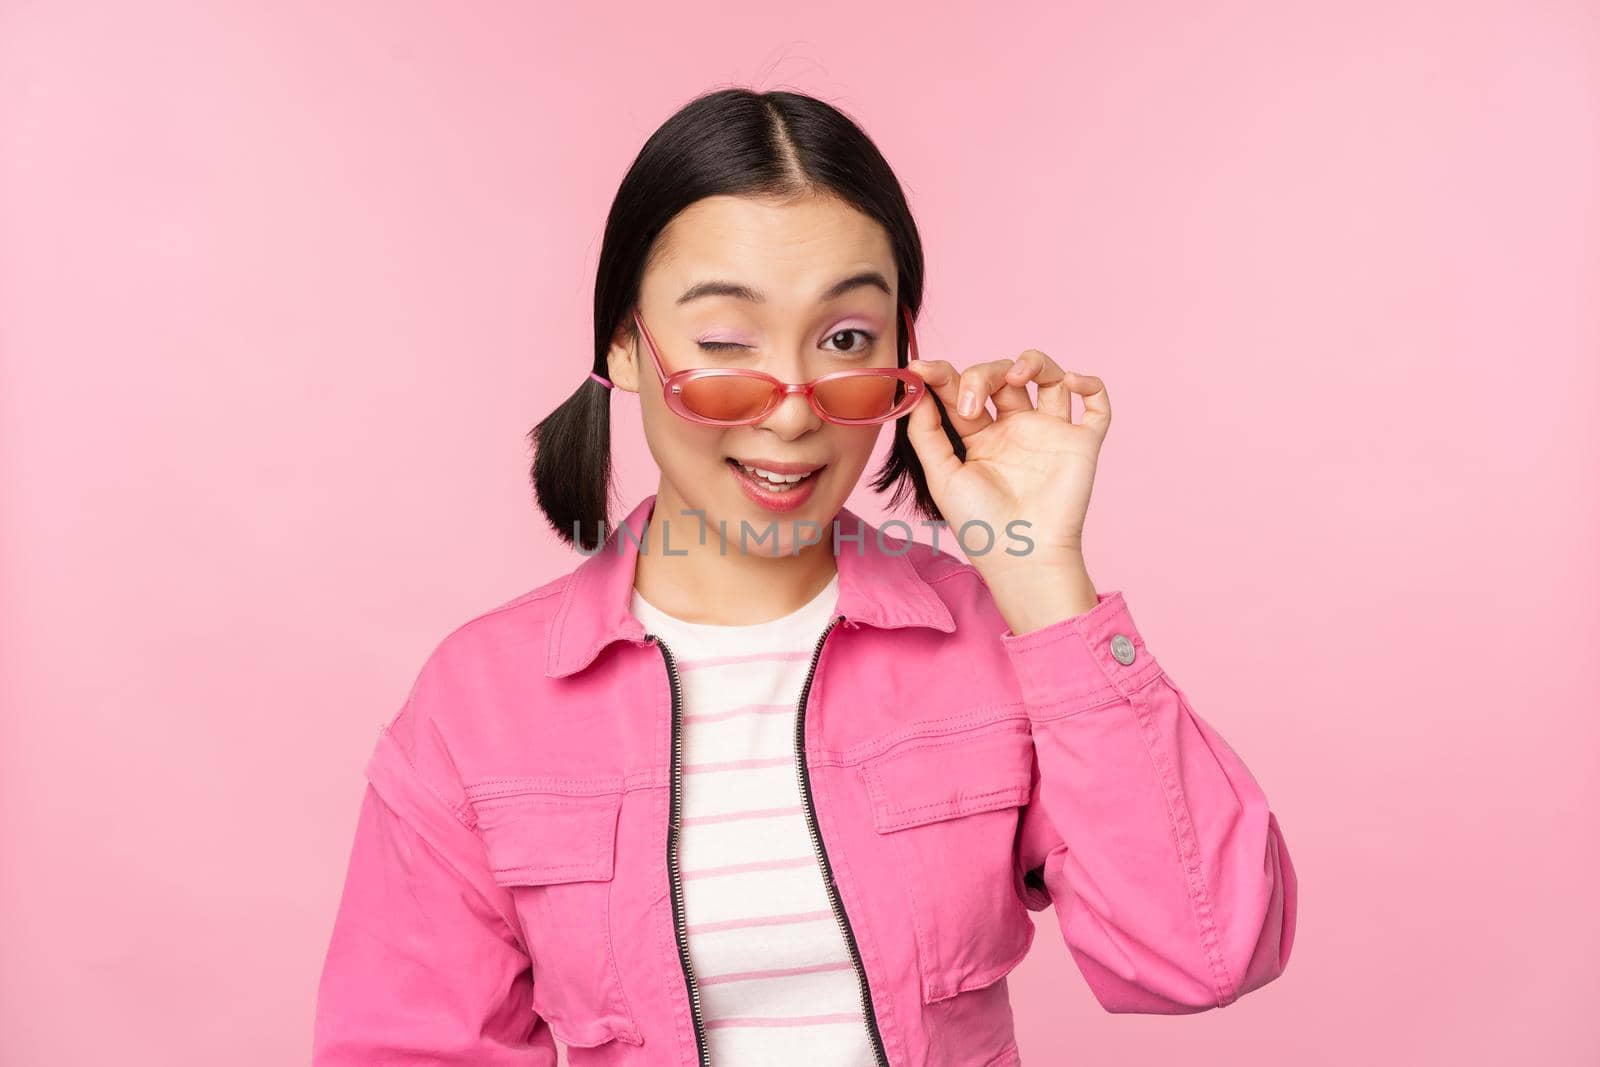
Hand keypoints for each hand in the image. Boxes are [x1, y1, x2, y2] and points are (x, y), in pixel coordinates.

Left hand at [904, 346, 1109, 628]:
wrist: (1022, 555)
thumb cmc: (980, 525)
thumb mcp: (942, 476)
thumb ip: (926, 433)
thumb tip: (916, 391)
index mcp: (979, 436)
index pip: (962, 390)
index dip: (942, 373)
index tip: (921, 368)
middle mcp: (1015, 429)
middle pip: (1001, 376)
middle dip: (983, 374)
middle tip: (973, 405)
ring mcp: (1049, 433)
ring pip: (1048, 376)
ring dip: (1033, 362)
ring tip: (1018, 377)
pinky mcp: (1081, 443)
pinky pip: (1097, 405)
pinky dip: (1089, 384)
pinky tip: (1071, 381)